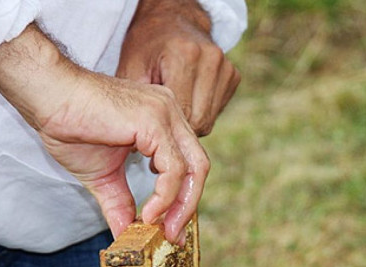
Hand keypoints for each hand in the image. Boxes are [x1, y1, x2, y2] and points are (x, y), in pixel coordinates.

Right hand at [0, 24, 207, 244]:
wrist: (47, 95)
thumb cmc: (71, 126)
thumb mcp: (103, 176)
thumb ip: (120, 204)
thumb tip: (124, 235)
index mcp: (163, 122)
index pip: (188, 164)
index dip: (184, 198)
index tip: (171, 228)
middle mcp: (171, 114)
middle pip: (198, 167)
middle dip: (189, 205)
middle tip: (174, 235)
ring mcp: (166, 115)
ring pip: (193, 168)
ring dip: (181, 205)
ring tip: (162, 229)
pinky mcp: (155, 121)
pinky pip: (173, 168)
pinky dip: (166, 196)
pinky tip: (148, 213)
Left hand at [117, 0, 240, 135]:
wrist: (172, 19)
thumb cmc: (147, 44)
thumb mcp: (131, 68)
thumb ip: (138, 104)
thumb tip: (138, 148)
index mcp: (185, 55)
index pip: (182, 113)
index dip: (166, 129)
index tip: (152, 134)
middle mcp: (211, 59)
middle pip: (199, 120)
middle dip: (179, 129)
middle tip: (161, 125)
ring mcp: (226, 67)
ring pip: (209, 120)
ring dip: (190, 121)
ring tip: (172, 110)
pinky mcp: (233, 76)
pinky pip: (217, 111)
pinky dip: (201, 112)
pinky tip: (187, 99)